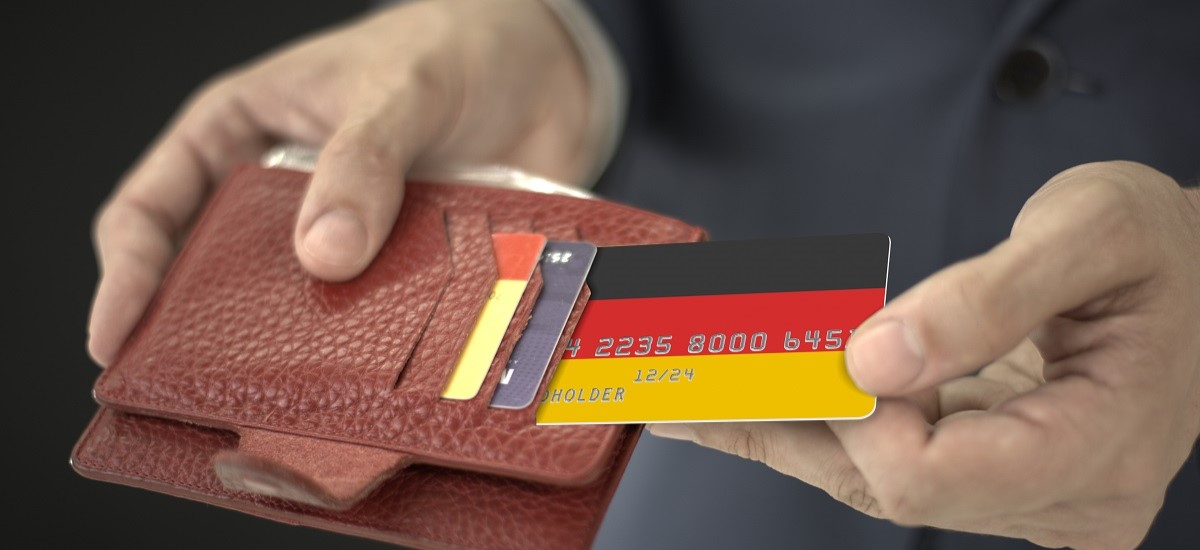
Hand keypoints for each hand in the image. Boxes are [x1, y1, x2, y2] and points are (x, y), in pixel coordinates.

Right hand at [88, 0, 589, 365]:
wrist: (545, 65)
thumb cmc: (449, 49)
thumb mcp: (397, 88)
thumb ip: (362, 158)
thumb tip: (323, 254)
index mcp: (241, 133)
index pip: (153, 208)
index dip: (127, 275)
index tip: (116, 338)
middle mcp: (282, 196)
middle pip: (217, 275)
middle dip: (207, 332)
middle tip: (203, 391)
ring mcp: (344, 238)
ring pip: (299, 309)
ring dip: (302, 350)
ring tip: (298, 398)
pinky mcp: (402, 269)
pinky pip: (379, 320)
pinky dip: (380, 349)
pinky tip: (386, 381)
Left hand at [650, 161, 1199, 548]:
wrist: (1198, 278)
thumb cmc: (1160, 251)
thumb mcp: (1095, 235)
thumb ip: (987, 301)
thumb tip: (871, 360)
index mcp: (1099, 453)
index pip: (934, 472)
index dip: (854, 415)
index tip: (799, 347)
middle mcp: (1059, 501)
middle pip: (882, 484)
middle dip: (779, 421)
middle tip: (673, 378)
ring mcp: (1021, 499)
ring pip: (866, 477)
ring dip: (773, 426)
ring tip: (677, 393)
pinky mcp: (988, 475)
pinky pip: (880, 459)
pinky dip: (808, 423)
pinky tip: (734, 402)